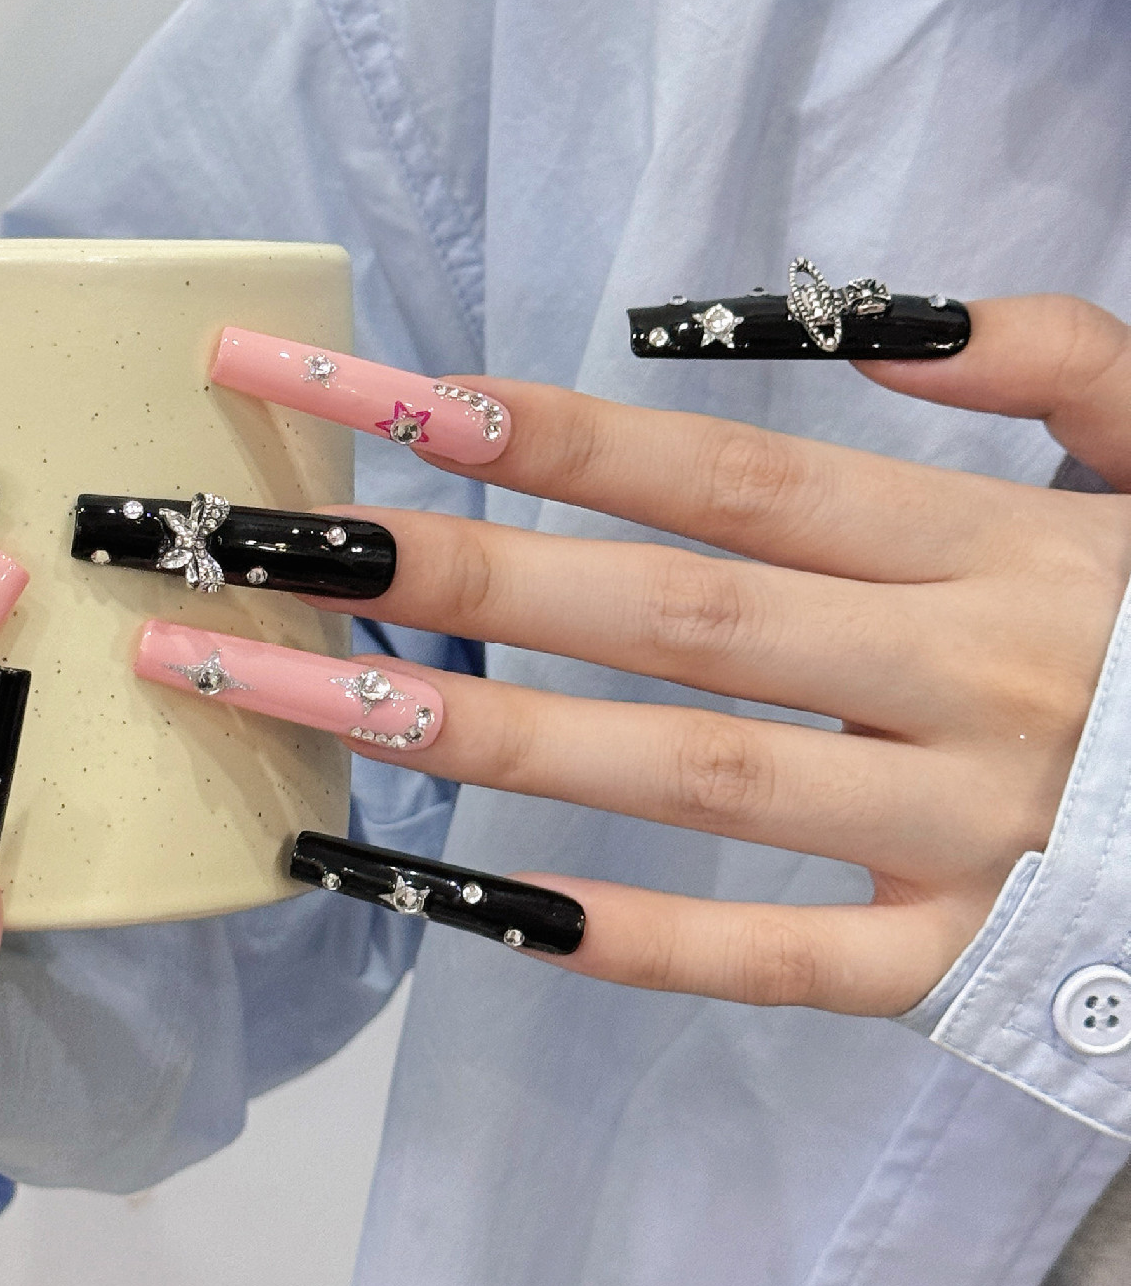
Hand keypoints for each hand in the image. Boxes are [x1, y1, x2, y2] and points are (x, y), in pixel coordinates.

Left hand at [228, 298, 1130, 1014]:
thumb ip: (1044, 356)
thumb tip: (834, 317)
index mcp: (997, 546)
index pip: (711, 473)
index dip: (528, 431)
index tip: (359, 399)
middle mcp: (962, 684)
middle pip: (652, 616)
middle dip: (437, 574)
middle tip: (241, 554)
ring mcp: (961, 840)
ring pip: (680, 781)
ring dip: (471, 737)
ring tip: (292, 700)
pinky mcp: (972, 968)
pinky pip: (776, 966)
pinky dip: (628, 938)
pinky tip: (462, 910)